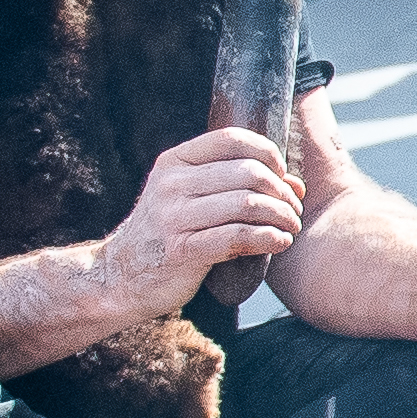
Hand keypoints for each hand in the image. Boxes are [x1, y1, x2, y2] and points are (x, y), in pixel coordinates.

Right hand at [104, 124, 300, 310]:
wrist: (120, 277)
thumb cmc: (169, 234)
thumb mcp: (191, 198)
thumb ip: (238, 185)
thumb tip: (297, 184)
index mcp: (174, 162)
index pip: (231, 140)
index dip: (267, 154)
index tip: (281, 176)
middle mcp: (171, 184)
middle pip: (248, 172)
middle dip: (281, 191)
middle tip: (293, 210)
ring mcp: (173, 217)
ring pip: (247, 203)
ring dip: (281, 215)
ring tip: (291, 227)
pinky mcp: (181, 250)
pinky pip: (238, 236)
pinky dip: (268, 238)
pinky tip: (280, 242)